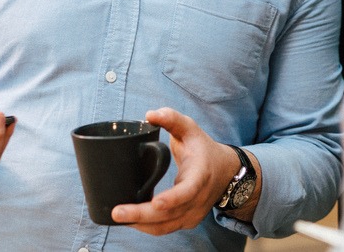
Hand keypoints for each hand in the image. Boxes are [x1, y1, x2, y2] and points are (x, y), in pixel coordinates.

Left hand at [111, 107, 243, 234]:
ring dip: (140, 224)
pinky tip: (130, 221)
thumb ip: (172, 119)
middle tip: (117, 212)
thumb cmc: (204, 149)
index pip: (188, 191)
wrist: (226, 172)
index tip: (156, 202)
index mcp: (200, 175)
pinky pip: (164, 229)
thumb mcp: (191, 129)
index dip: (172, 199)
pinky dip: (146, 227)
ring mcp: (193, 214)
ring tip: (118, 217)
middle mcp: (198, 199)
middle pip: (170, 215)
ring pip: (165, 227)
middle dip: (142, 216)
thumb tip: (150, 114)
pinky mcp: (186, 222)